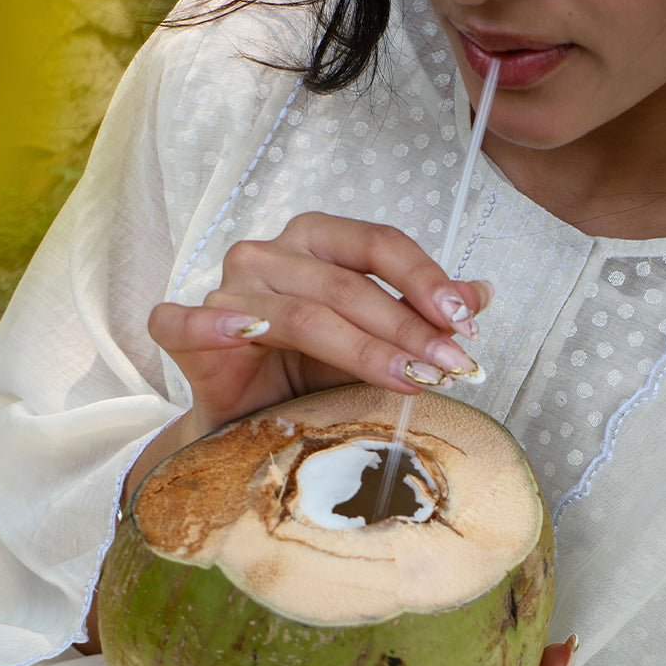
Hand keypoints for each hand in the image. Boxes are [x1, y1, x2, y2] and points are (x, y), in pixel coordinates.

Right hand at [147, 213, 492, 437]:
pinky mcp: (184, 333)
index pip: (378, 244)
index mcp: (316, 241)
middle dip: (408, 330)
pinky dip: (213, 326)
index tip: (465, 323)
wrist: (252, 424)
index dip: (425, 280)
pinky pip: (187, 323)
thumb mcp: (378, 343)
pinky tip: (245, 335)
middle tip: (452, 367)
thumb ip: (422, 316)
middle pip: (347, 285)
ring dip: (363, 350)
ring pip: (300, 314)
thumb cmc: (312, 375)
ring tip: (412, 381)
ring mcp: (226, 291)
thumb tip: (481, 293)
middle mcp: (270, 255)